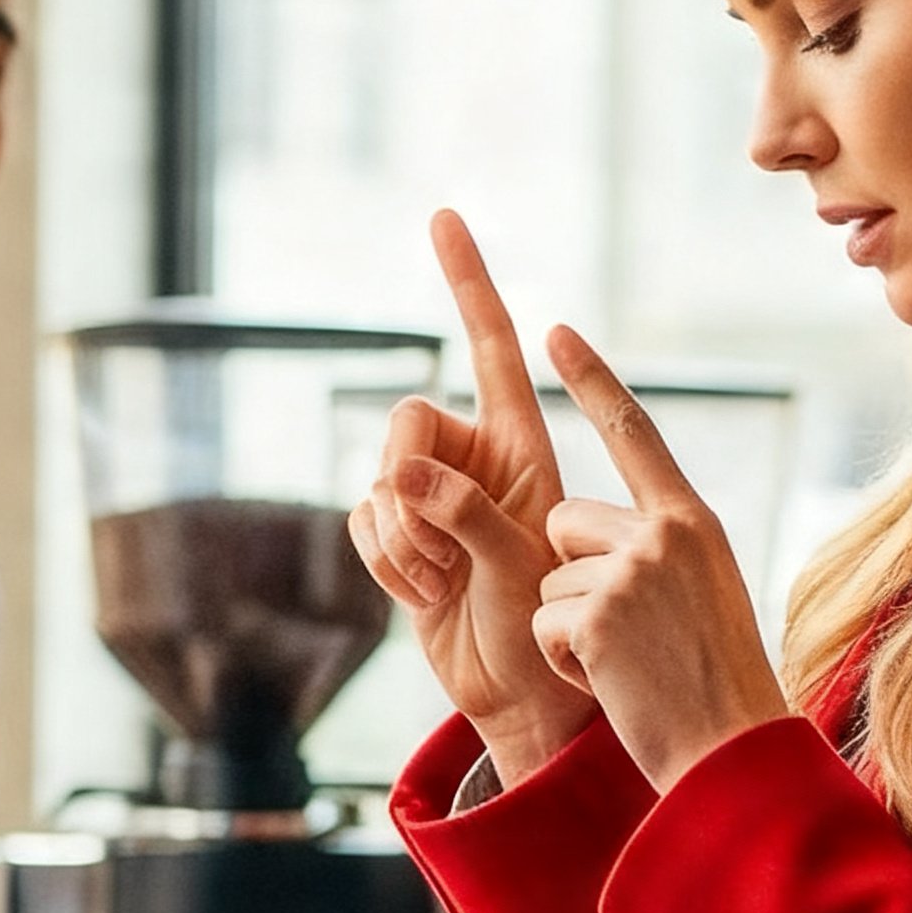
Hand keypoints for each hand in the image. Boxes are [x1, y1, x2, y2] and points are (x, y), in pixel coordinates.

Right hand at [350, 214, 594, 783]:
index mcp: (523, 446)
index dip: (470, 285)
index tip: (445, 217)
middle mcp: (474, 460)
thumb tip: (403, 473)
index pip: (493, 348)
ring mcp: (432, 497)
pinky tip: (424, 592)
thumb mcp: (520, 566)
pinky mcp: (399, 535)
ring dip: (403, 538)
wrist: (526, 695)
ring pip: (376, 478)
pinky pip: (360, 521)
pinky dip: (384, 560)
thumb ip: (467, 513)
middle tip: (448, 544)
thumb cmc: (551, 631)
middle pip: (408, 420)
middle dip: (412, 482)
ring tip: (450, 580)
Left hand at [528, 326, 789, 795]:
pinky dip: (564, 660)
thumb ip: (656, 552)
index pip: (634, 432)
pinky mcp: (596, 613)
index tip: (554, 332)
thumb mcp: (703, 597)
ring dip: (569, 625)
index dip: (592, 379)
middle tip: (628, 636)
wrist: (731, 754)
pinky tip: (611, 683)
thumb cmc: (717, 687)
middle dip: (571, 573)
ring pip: (548, 575)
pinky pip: (543, 619)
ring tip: (627, 666)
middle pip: (564, 520)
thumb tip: (583, 529)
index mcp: (693, 522)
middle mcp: (665, 532)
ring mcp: (631, 571)